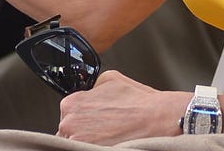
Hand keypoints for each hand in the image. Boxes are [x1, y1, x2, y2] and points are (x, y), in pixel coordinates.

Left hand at [57, 71, 188, 144]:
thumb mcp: (109, 79)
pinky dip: (94, 146)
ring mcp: (78, 142)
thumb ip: (92, 86)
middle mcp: (69, 123)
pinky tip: (109, 142)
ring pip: (75, 143)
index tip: (94, 119)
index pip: (68, 113)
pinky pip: (84, 149)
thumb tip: (89, 91)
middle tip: (104, 128)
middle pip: (69, 130)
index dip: (83, 116)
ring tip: (108, 136)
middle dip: (84, 129)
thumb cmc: (137, 101)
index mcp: (71, 103)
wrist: (156, 118)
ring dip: (88, 140)